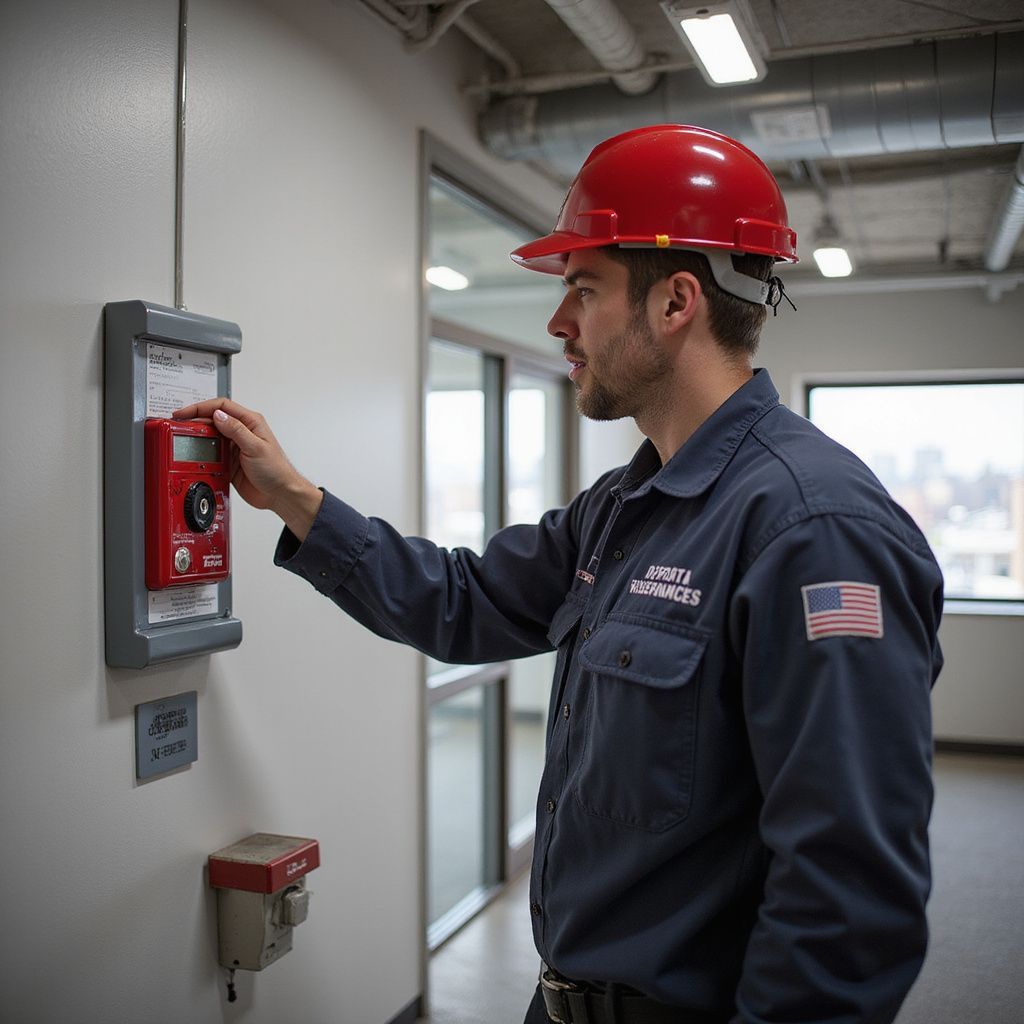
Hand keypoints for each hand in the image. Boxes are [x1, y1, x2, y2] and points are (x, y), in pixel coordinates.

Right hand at [172, 398, 322, 540]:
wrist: (280, 495)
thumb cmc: (277, 470)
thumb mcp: (256, 448)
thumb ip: (236, 431)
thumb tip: (218, 415)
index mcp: (250, 422)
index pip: (222, 406)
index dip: (201, 407)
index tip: (185, 413)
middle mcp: (241, 432)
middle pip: (212, 420)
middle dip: (195, 421)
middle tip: (177, 425)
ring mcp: (234, 447)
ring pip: (210, 436)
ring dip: (197, 437)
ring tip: (182, 439)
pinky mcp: (229, 462)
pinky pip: (211, 454)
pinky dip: (201, 454)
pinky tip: (195, 455)